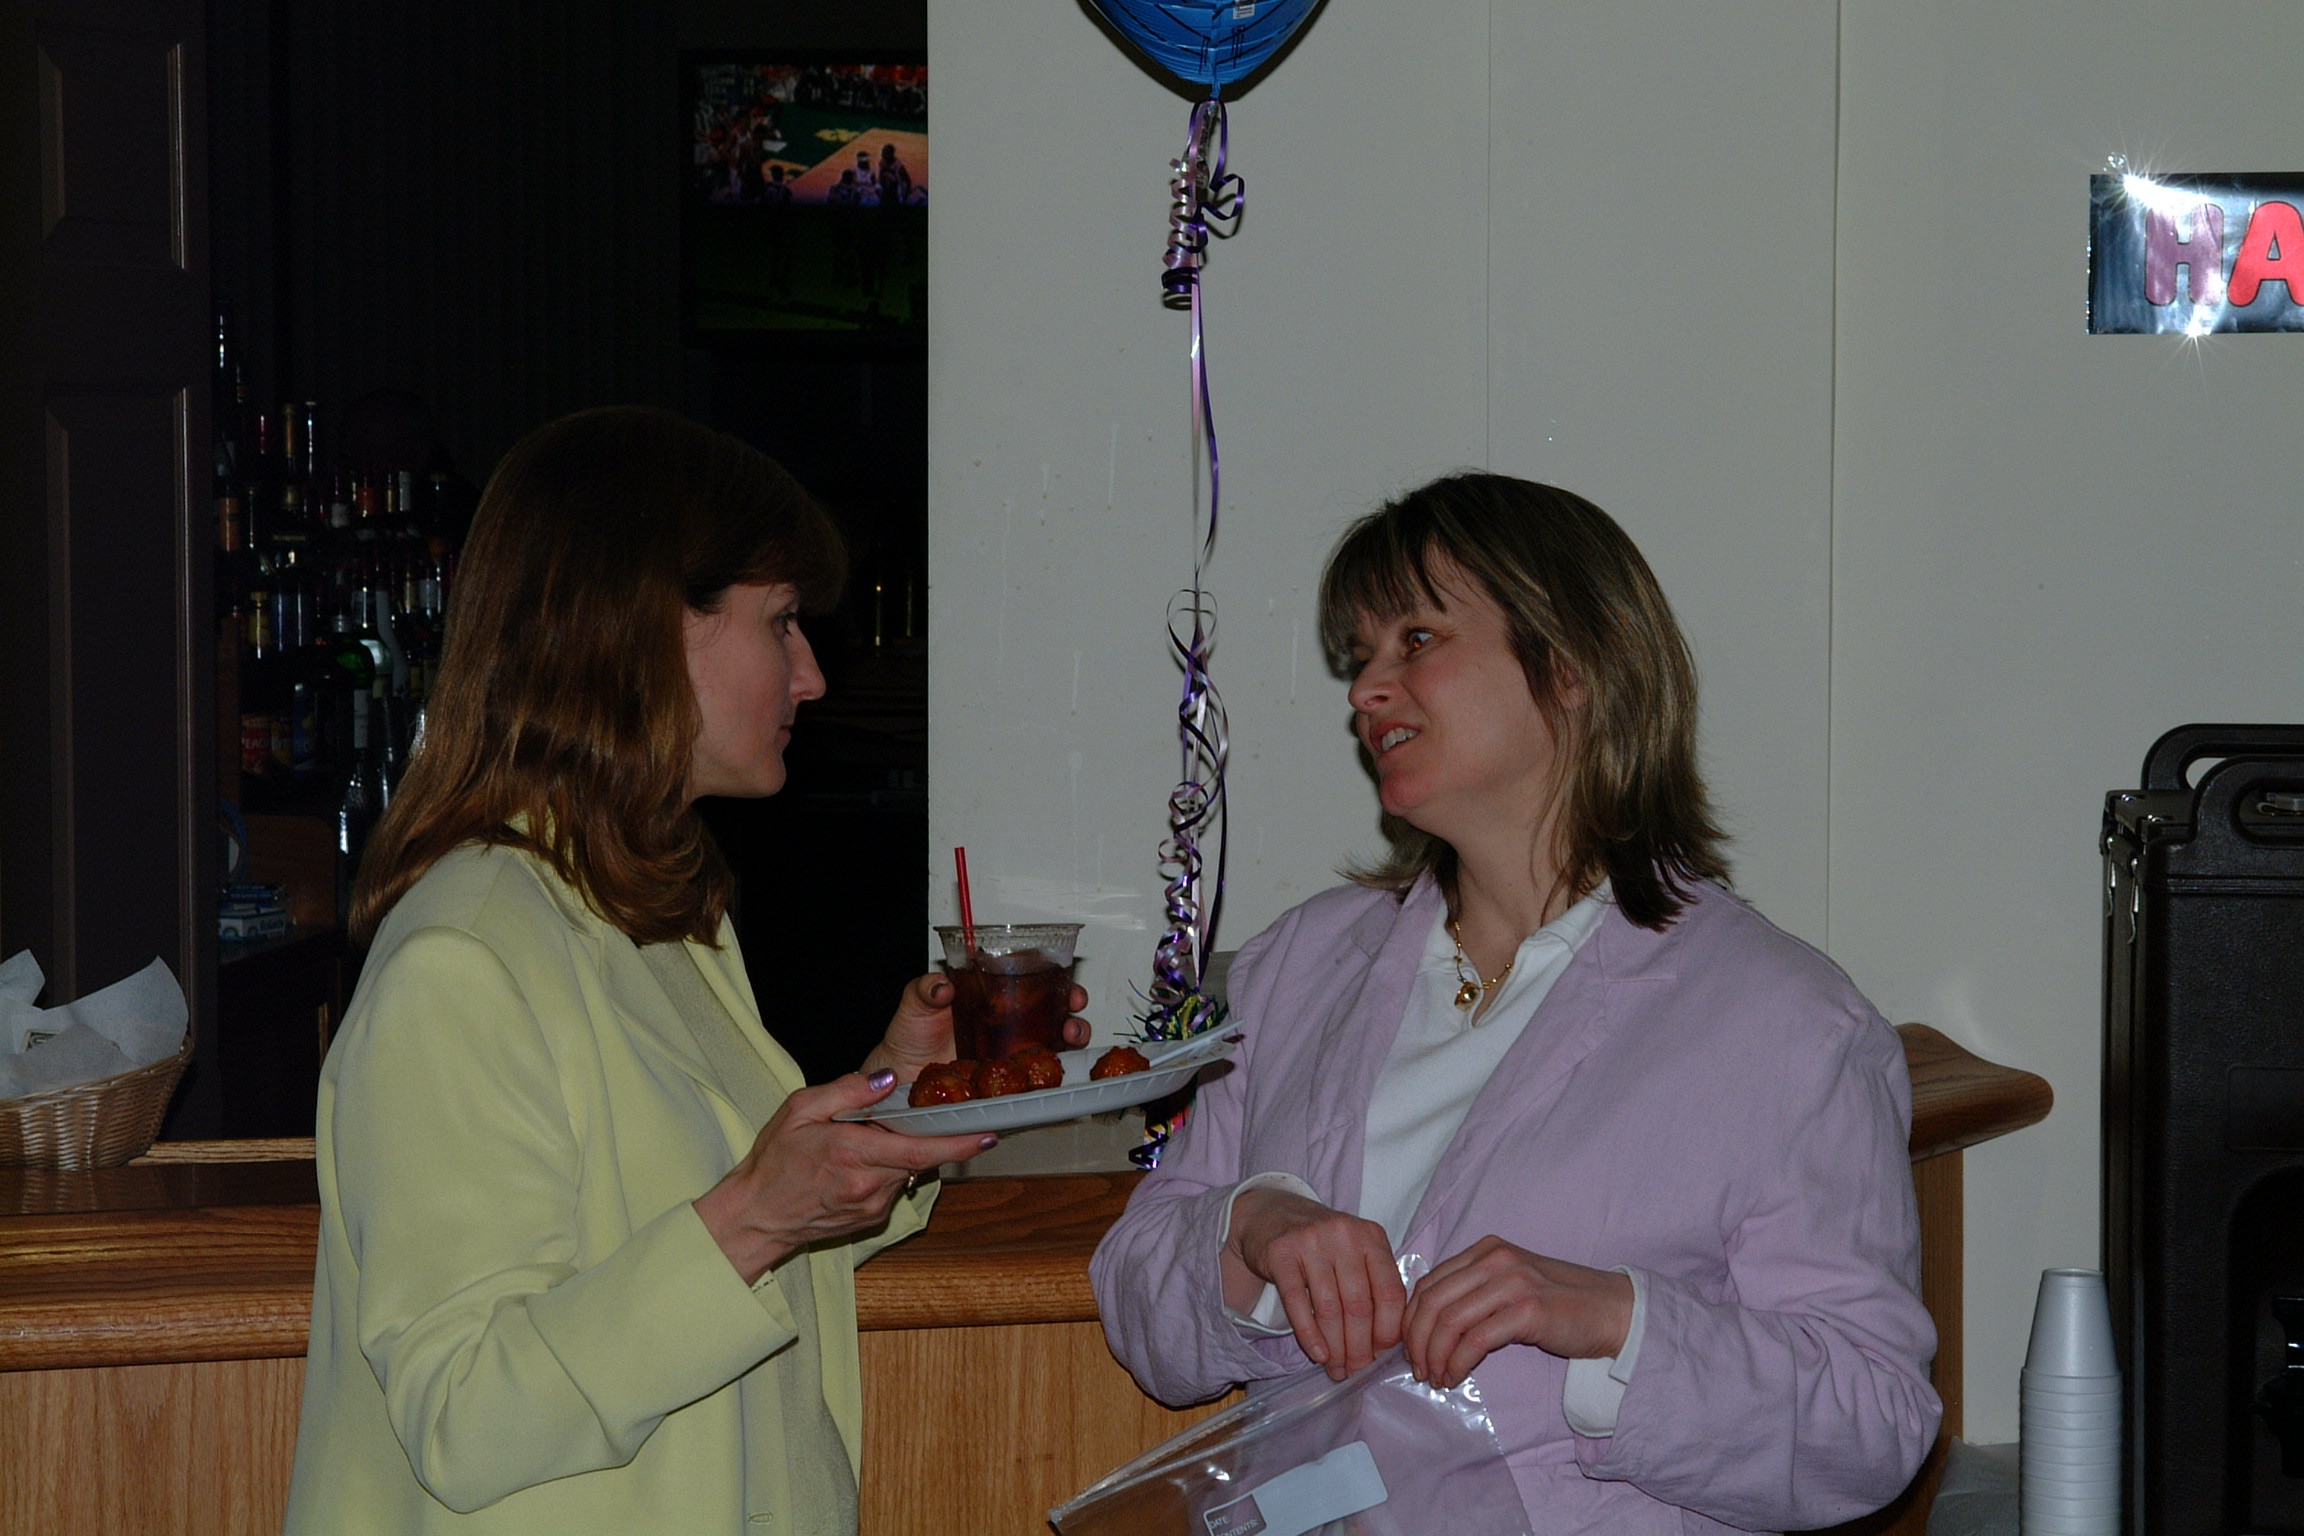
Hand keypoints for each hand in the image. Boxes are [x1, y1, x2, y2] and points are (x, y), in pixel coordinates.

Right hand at [694, 1069, 996, 1283]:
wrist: (756, 1216)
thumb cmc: (774, 1159)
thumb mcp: (800, 1110)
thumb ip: (847, 1090)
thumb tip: (889, 1079)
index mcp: (852, 1152)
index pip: (920, 1150)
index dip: (958, 1143)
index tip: (989, 1134)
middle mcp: (868, 1184)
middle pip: (919, 1157)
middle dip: (924, 1137)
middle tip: (908, 1122)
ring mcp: (872, 1207)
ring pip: (906, 1171)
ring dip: (899, 1154)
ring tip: (862, 1144)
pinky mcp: (872, 1220)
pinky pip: (893, 1187)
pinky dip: (886, 1170)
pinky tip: (856, 1166)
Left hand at [861, 972, 1092, 1080]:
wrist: (902, 1077)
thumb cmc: (910, 1035)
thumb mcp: (916, 1003)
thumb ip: (927, 990)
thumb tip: (942, 987)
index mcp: (993, 998)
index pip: (1034, 982)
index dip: (1057, 979)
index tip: (1066, 979)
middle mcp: (1009, 1026)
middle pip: (1055, 1013)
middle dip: (1074, 1009)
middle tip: (1074, 1008)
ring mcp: (1012, 1056)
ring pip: (1055, 1045)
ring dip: (1072, 1038)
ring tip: (1071, 1037)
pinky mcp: (1008, 1085)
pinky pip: (1038, 1080)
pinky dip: (1053, 1078)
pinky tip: (1055, 1073)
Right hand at [1225, 1188, 1404, 1380]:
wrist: (1272, 1214)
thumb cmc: (1323, 1244)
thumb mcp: (1356, 1254)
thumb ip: (1373, 1287)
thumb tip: (1385, 1345)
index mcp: (1372, 1237)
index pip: (1390, 1292)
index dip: (1388, 1331)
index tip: (1382, 1356)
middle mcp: (1345, 1235)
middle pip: (1359, 1305)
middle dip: (1360, 1348)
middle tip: (1356, 1372)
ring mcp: (1311, 1242)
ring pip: (1329, 1308)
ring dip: (1335, 1347)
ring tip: (1336, 1369)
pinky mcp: (1281, 1253)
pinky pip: (1298, 1302)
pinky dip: (1309, 1334)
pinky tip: (1318, 1354)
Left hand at [1401, 1236, 1632, 1388]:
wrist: (1611, 1311)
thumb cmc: (1560, 1304)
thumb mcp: (1510, 1286)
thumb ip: (1475, 1292)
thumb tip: (1428, 1324)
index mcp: (1486, 1250)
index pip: (1429, 1282)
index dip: (1411, 1319)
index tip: (1410, 1349)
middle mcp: (1495, 1259)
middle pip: (1432, 1301)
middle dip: (1417, 1341)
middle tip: (1418, 1370)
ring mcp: (1512, 1281)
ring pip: (1449, 1320)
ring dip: (1435, 1356)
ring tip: (1435, 1378)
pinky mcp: (1528, 1309)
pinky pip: (1476, 1340)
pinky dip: (1457, 1362)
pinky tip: (1455, 1377)